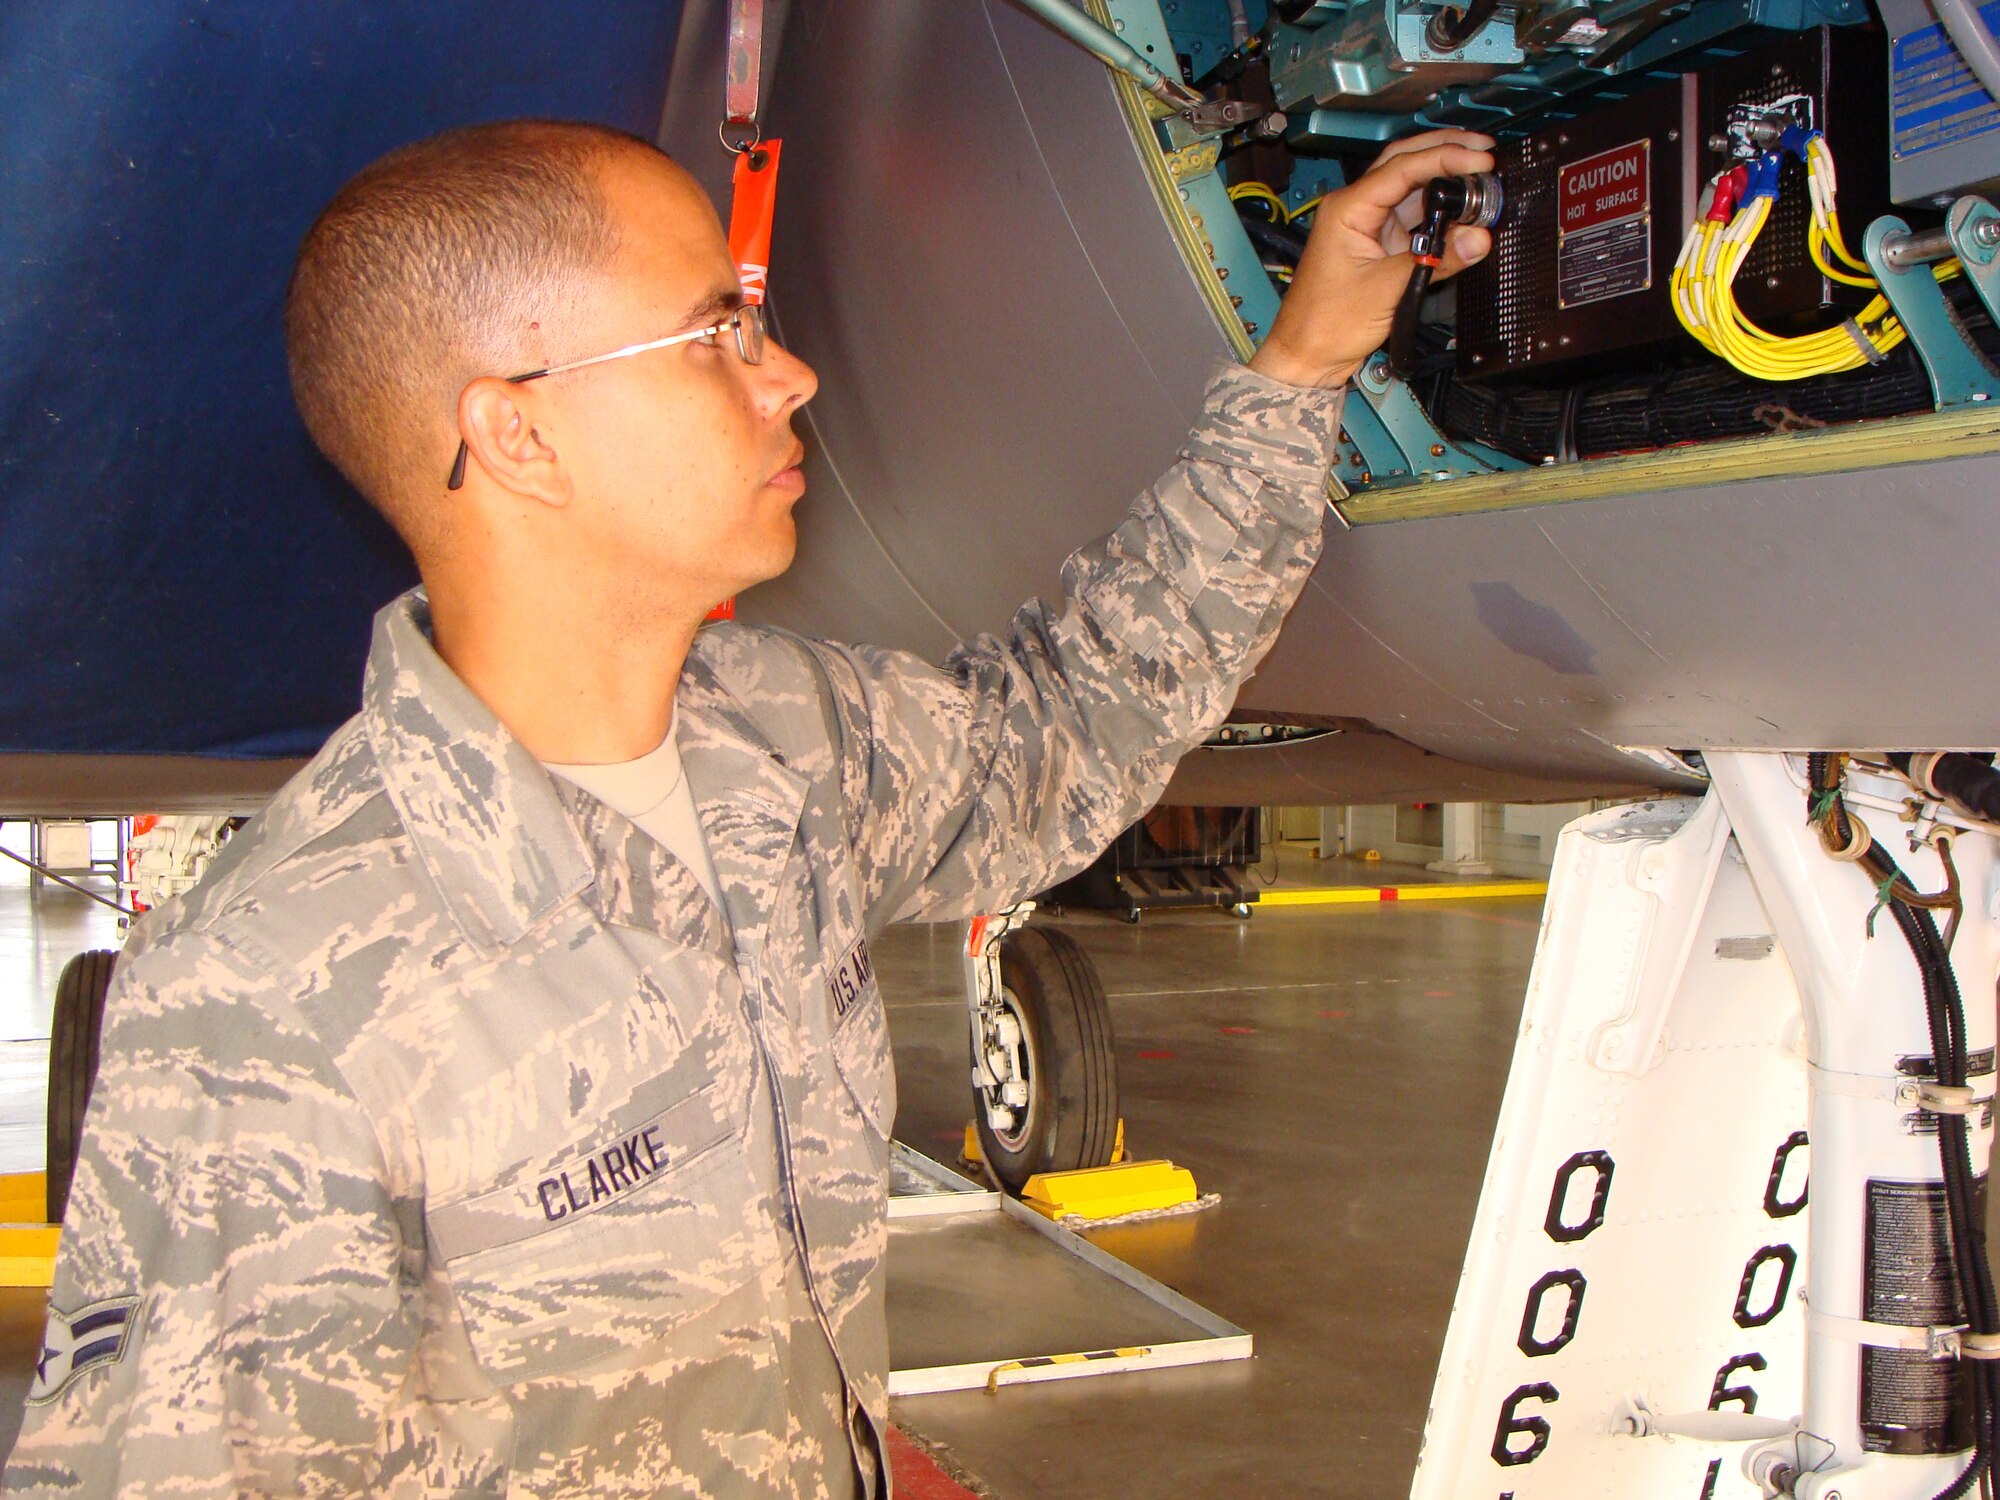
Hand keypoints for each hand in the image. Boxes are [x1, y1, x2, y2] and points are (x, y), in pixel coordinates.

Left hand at [1248, 131, 1496, 389]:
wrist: (1308, 356)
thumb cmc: (1324, 325)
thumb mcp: (1386, 291)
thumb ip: (1435, 262)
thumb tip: (1476, 239)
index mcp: (1347, 209)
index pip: (1402, 167)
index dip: (1445, 158)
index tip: (1479, 159)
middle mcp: (1357, 210)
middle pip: (1406, 163)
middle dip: (1446, 150)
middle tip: (1483, 151)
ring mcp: (1370, 226)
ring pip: (1414, 189)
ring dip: (1447, 182)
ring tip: (1481, 179)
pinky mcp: (1382, 246)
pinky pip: (1416, 219)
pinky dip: (1442, 214)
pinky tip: (1464, 214)